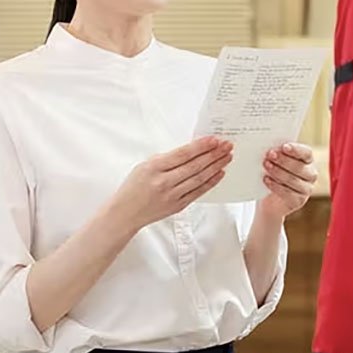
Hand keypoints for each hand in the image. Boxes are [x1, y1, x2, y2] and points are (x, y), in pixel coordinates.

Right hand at [109, 136, 233, 232]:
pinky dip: (210, 182)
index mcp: (154, 168)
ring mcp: (172, 195)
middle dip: (213, 154)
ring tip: (227, 157)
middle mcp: (164, 182)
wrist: (126, 212)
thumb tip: (190, 150)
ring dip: (216, 166)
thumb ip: (166, 159)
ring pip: (199, 178)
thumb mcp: (144, 166)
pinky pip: (198, 192)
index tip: (214, 140)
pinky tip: (220, 173)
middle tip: (227, 145)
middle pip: (194, 165)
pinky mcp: (178, 206)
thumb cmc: (133, 187)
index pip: (183, 154)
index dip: (200, 146)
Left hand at [258, 143, 316, 219]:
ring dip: (278, 172)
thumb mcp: (276, 161)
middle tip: (270, 155)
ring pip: (293, 180)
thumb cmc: (274, 173)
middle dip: (283, 160)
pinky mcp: (299, 201)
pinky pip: (288, 193)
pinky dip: (276, 186)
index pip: (306, 153)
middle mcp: (310, 174)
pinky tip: (266, 180)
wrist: (271, 198)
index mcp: (307, 160)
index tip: (284, 147)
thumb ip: (277, 153)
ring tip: (266, 166)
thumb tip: (271, 148)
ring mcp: (307, 189)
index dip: (296, 150)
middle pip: (299, 167)